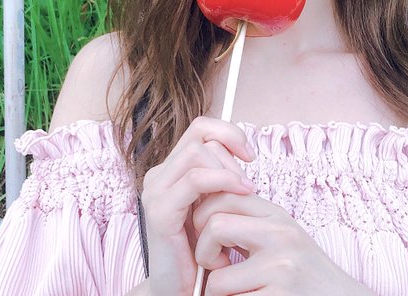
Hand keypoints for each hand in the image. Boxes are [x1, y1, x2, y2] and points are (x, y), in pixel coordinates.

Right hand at [140, 116, 255, 295]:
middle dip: (231, 151)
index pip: (201, 128)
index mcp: (173, 169)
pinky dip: (223, 180)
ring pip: (197, 151)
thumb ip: (222, 175)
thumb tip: (244, 151)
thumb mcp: (217, 202)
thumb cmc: (206, 247)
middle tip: (247, 183)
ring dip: (228, 168)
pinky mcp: (160, 211)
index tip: (250, 155)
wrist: (187, 289)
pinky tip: (241, 192)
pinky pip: (196, 179)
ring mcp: (156, 190)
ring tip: (245, 192)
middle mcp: (160, 174)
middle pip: (200, 133)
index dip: (229, 132)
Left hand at [193, 193, 374, 295]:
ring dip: (218, 293)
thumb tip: (201, 207)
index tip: (212, 239)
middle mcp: (280, 236)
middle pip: (214, 227)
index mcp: (277, 216)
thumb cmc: (303, 271)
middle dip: (203, 253)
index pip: (222, 195)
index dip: (203, 217)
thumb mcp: (280, 235)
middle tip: (216, 267)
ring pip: (217, 279)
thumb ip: (249, 220)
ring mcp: (280, 269)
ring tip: (235, 292)